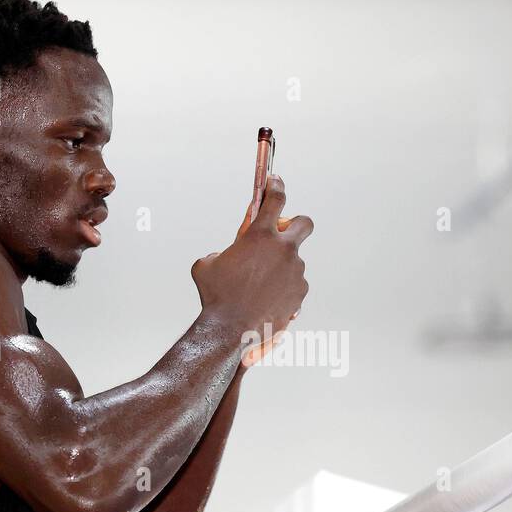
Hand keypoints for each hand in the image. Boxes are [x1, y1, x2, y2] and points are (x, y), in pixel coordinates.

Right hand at [192, 175, 313, 366]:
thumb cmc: (216, 296)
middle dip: (295, 225)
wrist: (231, 329)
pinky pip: (293, 284)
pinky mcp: (300, 292)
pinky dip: (283, 288)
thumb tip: (224, 255)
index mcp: (260, 235)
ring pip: (293, 261)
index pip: (276, 198)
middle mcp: (283, 249)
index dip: (276, 185)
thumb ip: (221, 252)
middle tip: (280, 236)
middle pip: (305, 223)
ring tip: (259, 286)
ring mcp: (295, 271)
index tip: (275, 181)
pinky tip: (266, 299)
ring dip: (280, 267)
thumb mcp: (207, 265)